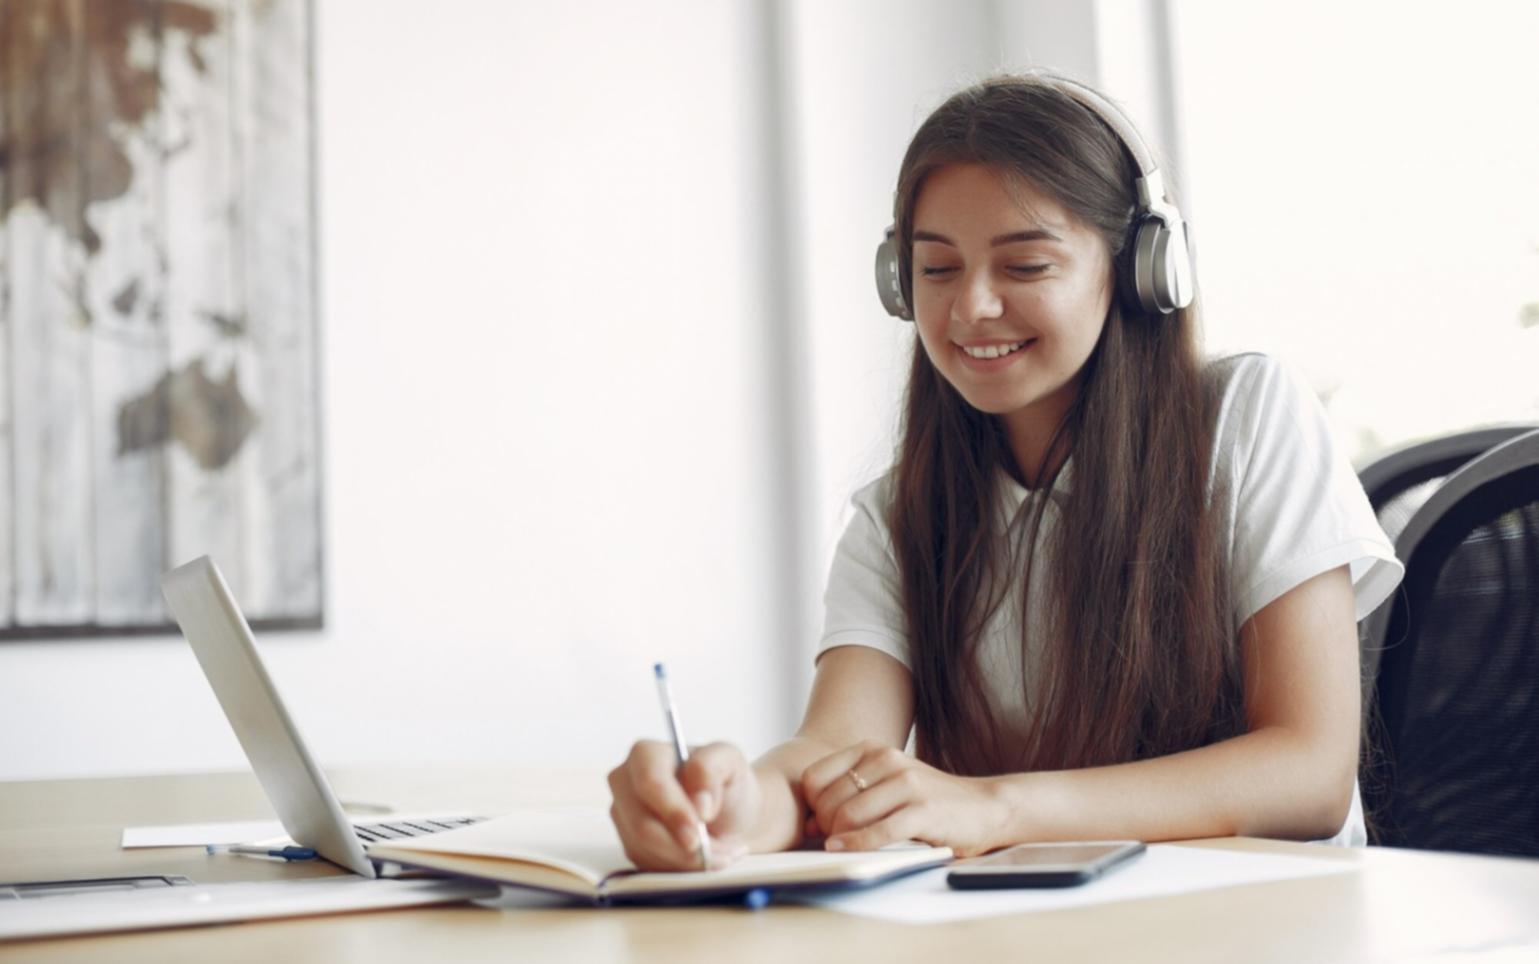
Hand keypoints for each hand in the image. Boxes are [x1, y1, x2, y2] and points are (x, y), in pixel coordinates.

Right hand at [607, 740, 759, 870]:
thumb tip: (699, 802)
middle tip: (717, 853)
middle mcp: (625, 783)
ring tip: (720, 852)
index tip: (697, 834)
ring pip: (646, 850)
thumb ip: (712, 768)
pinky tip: (705, 858)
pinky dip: (682, 868)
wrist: (731, 814)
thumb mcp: (730, 761)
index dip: (672, 811)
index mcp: (645, 754)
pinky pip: (650, 865)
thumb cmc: (726, 782)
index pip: (649, 783)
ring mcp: (624, 816)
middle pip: (642, 825)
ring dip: (687, 859)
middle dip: (681, 846)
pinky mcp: (630, 845)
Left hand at [801, 741, 1008, 857]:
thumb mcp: (885, 786)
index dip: (812, 805)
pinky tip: (846, 851)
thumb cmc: (926, 802)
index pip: (815, 776)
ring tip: (844, 846)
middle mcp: (887, 760)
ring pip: (848, 815)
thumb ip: (848, 796)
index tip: (821, 822)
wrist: (982, 808)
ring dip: (839, 838)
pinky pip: (877, 832)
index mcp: (872, 750)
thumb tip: (808, 824)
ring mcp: (906, 783)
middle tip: (833, 840)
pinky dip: (856, 845)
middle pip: (829, 800)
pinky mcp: (922, 811)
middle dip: (825, 826)